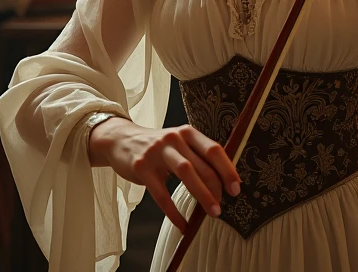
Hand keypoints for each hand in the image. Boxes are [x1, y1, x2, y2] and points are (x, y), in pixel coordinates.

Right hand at [89, 118, 240, 231]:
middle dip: (216, 188)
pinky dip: (174, 212)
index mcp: (187, 132)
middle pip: (202, 164)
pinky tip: (182, 224)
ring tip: (212, 212)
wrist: (121, 140)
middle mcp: (174, 138)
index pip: (214, 149)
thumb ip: (197, 156)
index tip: (236, 188)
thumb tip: (223, 182)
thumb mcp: (179, 142)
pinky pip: (161, 194)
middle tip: (222, 206)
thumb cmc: (158, 147)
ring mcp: (157, 152)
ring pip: (186, 174)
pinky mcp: (142, 167)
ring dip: (202, 195)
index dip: (227, 169)